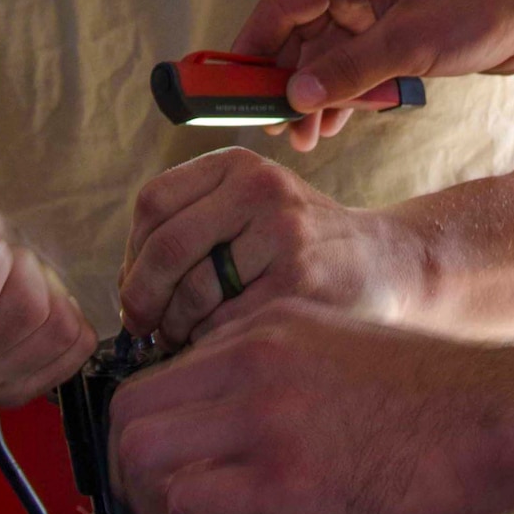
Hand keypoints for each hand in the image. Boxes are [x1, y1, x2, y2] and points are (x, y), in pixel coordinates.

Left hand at [108, 301, 513, 513]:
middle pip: (131, 411)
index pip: (159, 372)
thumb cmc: (434, 395)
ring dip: (157, 506)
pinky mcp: (283, 474)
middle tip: (174, 507)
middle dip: (136, 473)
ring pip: (143, 455)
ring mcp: (263, 414)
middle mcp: (250, 359)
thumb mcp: (336, 346)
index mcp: (264, 326)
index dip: (156, 431)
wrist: (497, 414)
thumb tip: (232, 419)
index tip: (183, 466)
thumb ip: (274, 366)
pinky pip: (188, 503)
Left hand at [119, 149, 422, 344]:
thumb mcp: (253, 208)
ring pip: (193, 291)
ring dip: (176, 328)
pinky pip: (225, 324)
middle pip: (166, 247)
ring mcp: (283, 233)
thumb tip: (126, 290)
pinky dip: (209, 344)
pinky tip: (218, 348)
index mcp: (239, 165)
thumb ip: (193, 226)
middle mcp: (261, 188)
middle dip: (142, 298)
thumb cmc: (304, 246)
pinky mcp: (299, 281)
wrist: (386, 263)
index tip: (132, 289)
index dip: (131, 255)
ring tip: (184, 339)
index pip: (154, 203)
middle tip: (143, 326)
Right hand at [235, 0, 513, 150]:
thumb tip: (295, 97)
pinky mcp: (402, 34)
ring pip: (329, 57)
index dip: (251, 46)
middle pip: (301, 35)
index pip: (282, 5)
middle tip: (277, 130)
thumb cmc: (484, 7)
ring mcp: (381, 9)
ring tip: (308, 141)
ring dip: (317, 96)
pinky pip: (358, 65)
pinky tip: (338, 124)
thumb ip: (350, 70)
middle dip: (287, 84)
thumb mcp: (411, 43)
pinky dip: (347, 94)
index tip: (232, 88)